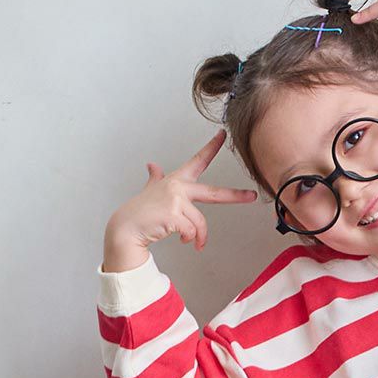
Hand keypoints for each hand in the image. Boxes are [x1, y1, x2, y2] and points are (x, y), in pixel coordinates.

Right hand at [104, 129, 256, 265]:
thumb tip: (152, 165)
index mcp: (177, 181)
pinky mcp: (173, 215)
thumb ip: (155, 178)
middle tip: (252, 196)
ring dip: (199, 237)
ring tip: (193, 242)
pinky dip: (190, 240)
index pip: (198, 160)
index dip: (211, 147)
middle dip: (236, 196)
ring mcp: (176, 200)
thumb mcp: (150, 190)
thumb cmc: (140, 211)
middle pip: (214, 193)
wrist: (126, 228)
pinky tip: (182, 240)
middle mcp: (178, 187)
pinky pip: (192, 232)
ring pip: (201, 223)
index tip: (222, 135)